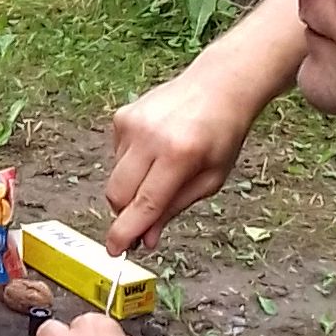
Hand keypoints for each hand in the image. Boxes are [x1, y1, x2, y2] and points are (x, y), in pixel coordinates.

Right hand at [108, 64, 255, 251]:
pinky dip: (131, 163)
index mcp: (179, 155)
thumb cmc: (221, 134)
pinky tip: (155, 150)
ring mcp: (132, 123)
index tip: (115, 250)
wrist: (219, 85)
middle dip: (125, 214)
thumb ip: (175, 208)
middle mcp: (150, 137)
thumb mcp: (210, 179)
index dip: (126, 232)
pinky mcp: (122, 116)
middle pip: (118, 194)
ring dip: (132, 186)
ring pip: (116, 177)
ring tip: (162, 170)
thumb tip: (146, 238)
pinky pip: (116, 156)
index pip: (144, 204)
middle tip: (142, 221)